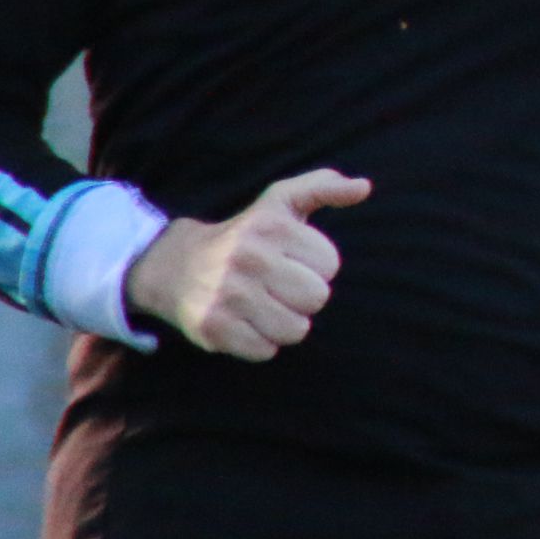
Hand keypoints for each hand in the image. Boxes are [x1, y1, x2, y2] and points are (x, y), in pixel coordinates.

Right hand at [125, 170, 370, 360]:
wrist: (174, 265)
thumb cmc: (246, 233)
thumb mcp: (282, 201)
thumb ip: (326, 187)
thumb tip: (364, 187)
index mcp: (271, 226)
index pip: (330, 264)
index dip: (316, 266)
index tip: (292, 259)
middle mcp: (248, 258)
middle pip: (316, 298)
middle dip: (304, 296)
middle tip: (279, 285)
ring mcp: (227, 294)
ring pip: (296, 329)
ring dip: (285, 322)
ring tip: (264, 304)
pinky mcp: (212, 327)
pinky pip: (266, 351)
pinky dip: (260, 342)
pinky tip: (244, 321)